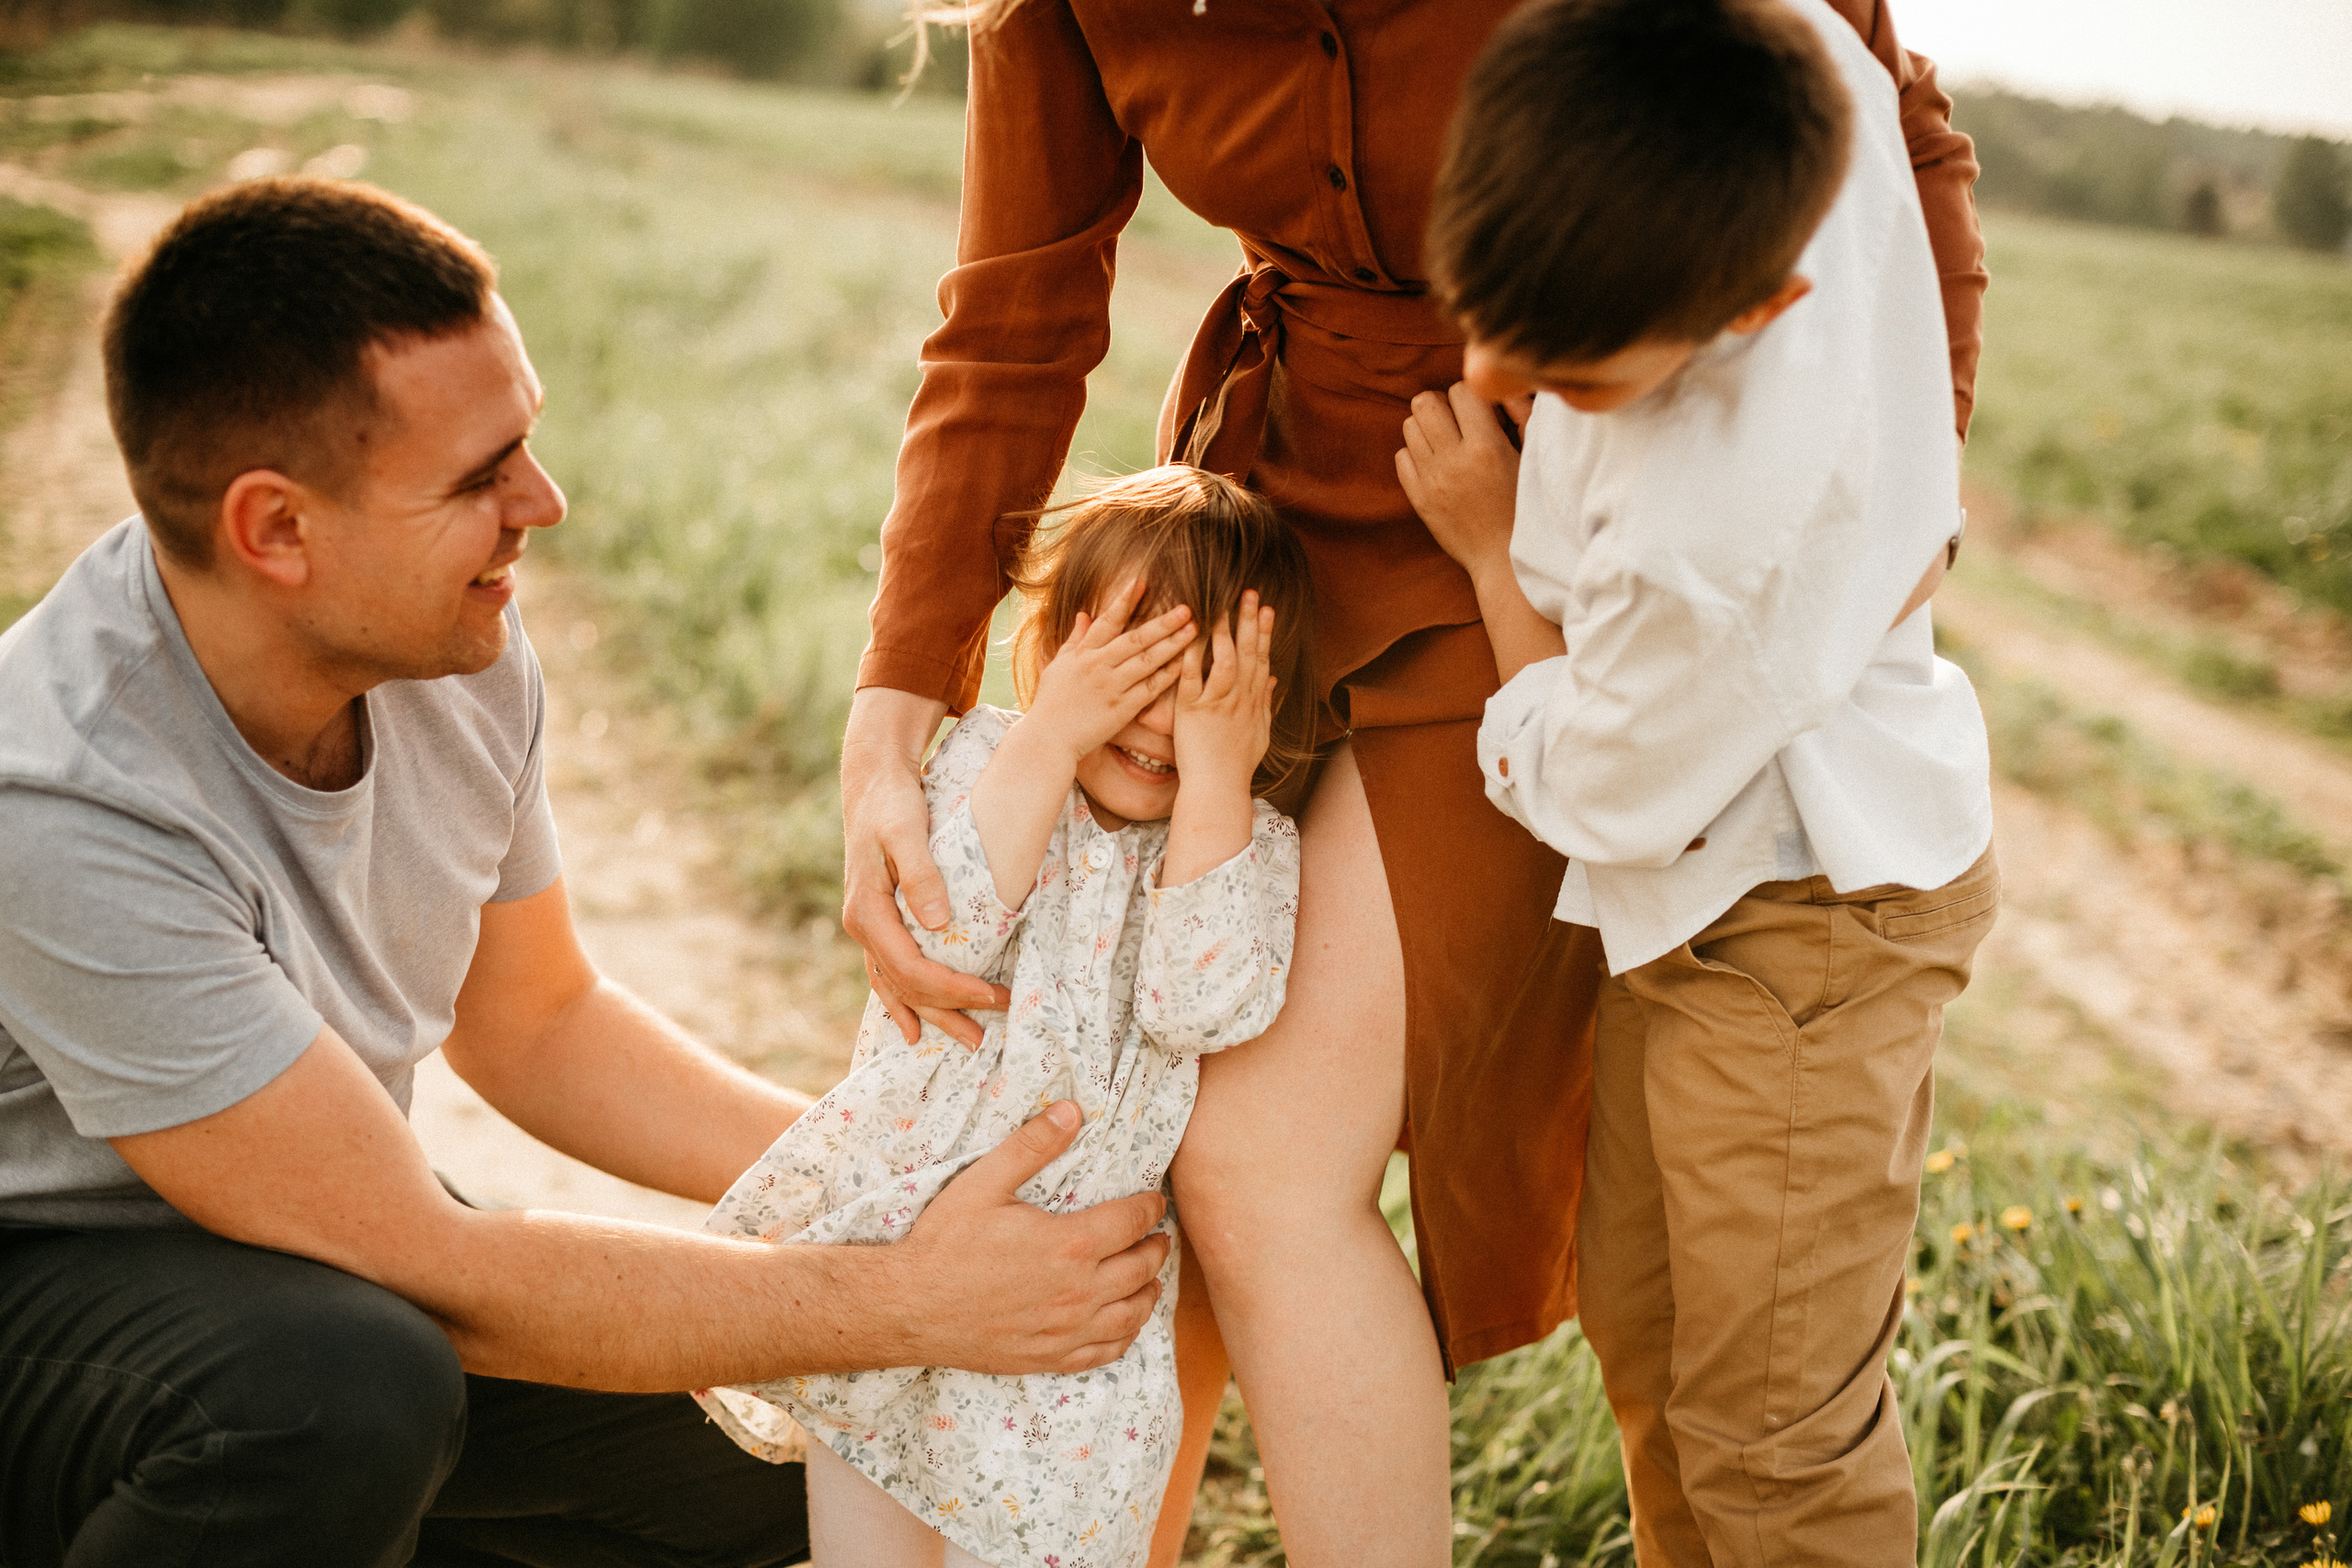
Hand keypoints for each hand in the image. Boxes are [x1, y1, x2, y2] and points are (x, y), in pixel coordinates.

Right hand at [841, 688, 1008, 1046]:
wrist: (873, 782)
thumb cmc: (893, 804)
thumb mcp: (906, 832)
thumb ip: (921, 874)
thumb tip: (939, 923)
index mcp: (868, 912)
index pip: (912, 969)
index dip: (953, 990)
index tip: (993, 996)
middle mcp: (864, 926)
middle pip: (905, 987)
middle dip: (947, 1012)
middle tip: (985, 1037)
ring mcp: (869, 927)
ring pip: (896, 986)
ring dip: (930, 1016)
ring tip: (965, 1041)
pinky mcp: (880, 921)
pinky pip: (891, 972)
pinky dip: (906, 1000)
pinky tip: (918, 1025)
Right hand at [892, 1102, 1169, 1374]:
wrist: (909, 1307)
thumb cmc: (945, 1243)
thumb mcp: (984, 1182)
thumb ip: (1032, 1145)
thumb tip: (1071, 1111)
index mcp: (1070, 1243)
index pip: (1132, 1221)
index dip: (1150, 1208)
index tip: (1154, 1201)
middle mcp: (1079, 1290)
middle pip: (1141, 1268)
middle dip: (1155, 1247)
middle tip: (1157, 1236)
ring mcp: (1067, 1329)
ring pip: (1132, 1313)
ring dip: (1148, 1292)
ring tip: (1150, 1278)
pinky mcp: (1051, 1357)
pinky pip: (1106, 1351)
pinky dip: (1125, 1336)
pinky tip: (1124, 1323)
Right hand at [1022, 576, 1195, 766]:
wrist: (1047, 739)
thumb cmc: (1051, 703)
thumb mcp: (1057, 666)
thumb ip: (1074, 640)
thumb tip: (1084, 614)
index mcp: (1082, 654)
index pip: (1107, 621)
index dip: (1124, 600)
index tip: (1141, 581)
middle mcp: (1097, 666)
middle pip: (1136, 639)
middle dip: (1162, 622)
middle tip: (1186, 608)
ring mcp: (1111, 688)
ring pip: (1147, 661)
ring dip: (1172, 644)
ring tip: (1193, 630)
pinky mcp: (1121, 710)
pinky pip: (1150, 689)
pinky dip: (1167, 675)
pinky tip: (1184, 664)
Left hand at [1172, 591, 1274, 798]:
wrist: (1218, 788)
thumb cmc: (1237, 765)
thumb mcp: (1260, 732)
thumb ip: (1266, 703)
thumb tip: (1273, 679)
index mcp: (1253, 702)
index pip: (1261, 659)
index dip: (1264, 632)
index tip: (1267, 608)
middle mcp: (1239, 700)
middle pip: (1247, 653)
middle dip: (1249, 621)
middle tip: (1249, 593)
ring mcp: (1216, 704)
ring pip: (1223, 661)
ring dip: (1223, 632)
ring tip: (1220, 606)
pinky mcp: (1192, 712)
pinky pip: (1191, 678)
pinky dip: (1191, 655)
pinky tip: (1188, 635)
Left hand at [1396, 381, 1520, 580]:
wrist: (1505, 560)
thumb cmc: (1528, 505)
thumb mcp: (1533, 457)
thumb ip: (1522, 415)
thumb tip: (1501, 389)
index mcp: (1487, 448)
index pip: (1462, 390)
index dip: (1473, 395)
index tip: (1484, 414)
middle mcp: (1454, 461)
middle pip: (1424, 402)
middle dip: (1442, 404)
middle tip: (1459, 422)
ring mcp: (1432, 481)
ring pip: (1409, 426)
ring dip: (1428, 428)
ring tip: (1449, 443)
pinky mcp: (1419, 499)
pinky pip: (1401, 457)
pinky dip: (1417, 455)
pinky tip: (1438, 466)